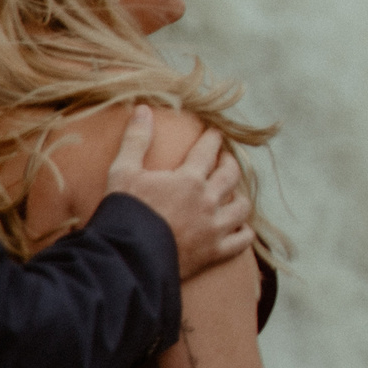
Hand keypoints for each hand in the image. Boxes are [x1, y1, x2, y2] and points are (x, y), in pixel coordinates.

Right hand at [106, 105, 253, 279]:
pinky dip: (244, 233)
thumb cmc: (123, 212)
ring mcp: (214, 228)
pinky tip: (241, 229)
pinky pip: (241, 241)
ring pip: (241, 207)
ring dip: (239, 197)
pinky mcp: (214, 253)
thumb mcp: (123, 171)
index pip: (208, 151)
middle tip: (225, 159)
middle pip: (230, 175)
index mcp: (189, 179)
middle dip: (229, 163)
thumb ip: (136, 139)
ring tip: (233, 193)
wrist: (125, 258)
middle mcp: (208, 201)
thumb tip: (143, 109)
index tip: (215, 133)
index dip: (212, 139)